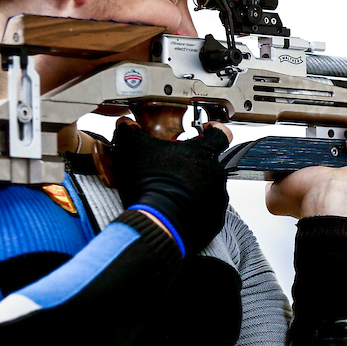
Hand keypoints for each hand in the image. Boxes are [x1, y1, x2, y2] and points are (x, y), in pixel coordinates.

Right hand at [109, 118, 231, 254]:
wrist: (159, 221)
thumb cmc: (151, 183)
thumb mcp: (133, 148)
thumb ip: (130, 131)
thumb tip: (126, 124)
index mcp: (203, 152)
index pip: (221, 133)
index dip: (213, 129)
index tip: (205, 130)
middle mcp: (216, 173)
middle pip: (210, 163)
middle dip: (193, 164)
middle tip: (173, 168)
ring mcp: (217, 197)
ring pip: (209, 187)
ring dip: (194, 187)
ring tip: (172, 191)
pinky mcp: (214, 219)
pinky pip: (207, 210)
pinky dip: (194, 208)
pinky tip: (176, 208)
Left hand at [265, 126, 346, 220]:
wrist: (328, 201)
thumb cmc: (309, 199)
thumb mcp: (277, 194)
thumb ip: (271, 185)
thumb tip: (268, 182)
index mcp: (331, 190)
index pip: (336, 166)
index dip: (329, 147)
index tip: (321, 136)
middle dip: (345, 138)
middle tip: (334, 132)